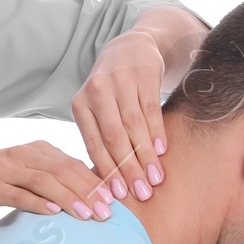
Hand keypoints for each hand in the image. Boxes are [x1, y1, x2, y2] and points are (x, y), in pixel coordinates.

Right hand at [0, 142, 111, 221]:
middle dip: (89, 191)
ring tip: (89, 215)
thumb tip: (88, 192)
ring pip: (45, 181)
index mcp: (36, 148)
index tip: (116, 198)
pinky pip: (18, 195)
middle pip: (63, 170)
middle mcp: (23, 154)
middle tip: (109, 210)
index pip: (73, 162)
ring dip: (70, 198)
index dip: (96, 179)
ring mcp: (5, 170)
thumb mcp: (24, 172)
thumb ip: (52, 177)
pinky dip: (38, 203)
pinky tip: (54, 213)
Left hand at [71, 32, 167, 202]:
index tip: (119, 195)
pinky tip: (163, 151)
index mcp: (80, 104)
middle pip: (114, 138)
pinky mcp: (143, 74)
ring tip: (156, 178)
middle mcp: (97, 91)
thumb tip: (107, 183)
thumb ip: (100, 138)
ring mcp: (120, 81)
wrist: (130, 48)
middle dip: (129, 169)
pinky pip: (151, 109)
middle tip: (142, 193)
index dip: (107, 171)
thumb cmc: (112, 90)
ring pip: (133, 126)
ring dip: (146, 155)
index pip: (93, 144)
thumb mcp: (97, 109)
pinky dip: (157, 132)